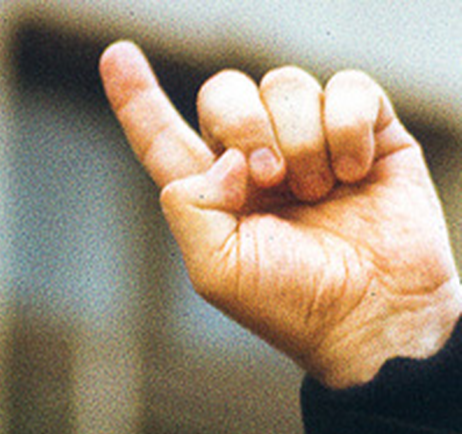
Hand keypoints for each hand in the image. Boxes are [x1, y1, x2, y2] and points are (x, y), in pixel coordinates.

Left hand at [100, 40, 461, 388]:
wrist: (375, 318)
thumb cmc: (293, 306)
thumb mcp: (216, 269)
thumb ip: (190, 206)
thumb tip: (223, 155)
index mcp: (211, 193)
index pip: (161, 136)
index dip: (136, 98)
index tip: (116, 56)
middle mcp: (256, 161)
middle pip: (223, 93)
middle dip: (240, 123)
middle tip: (270, 178)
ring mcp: (312, 143)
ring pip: (284, 84)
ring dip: (299, 138)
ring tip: (319, 191)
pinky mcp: (369, 134)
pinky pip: (348, 88)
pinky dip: (346, 126)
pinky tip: (354, 172)